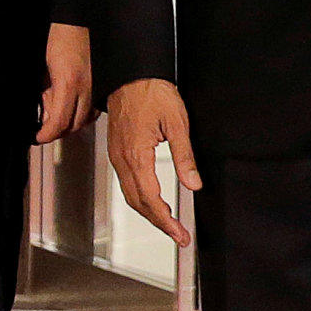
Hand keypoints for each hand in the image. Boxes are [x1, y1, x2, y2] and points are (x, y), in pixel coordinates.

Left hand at [36, 22, 95, 145]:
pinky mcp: (101, 83)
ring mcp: (96, 86)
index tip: (39, 137)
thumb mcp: (44, 68)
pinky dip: (82, 112)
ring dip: (71, 123)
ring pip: (86, 118)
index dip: (47, 134)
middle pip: (74, 124)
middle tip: (44, 129)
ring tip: (56, 117)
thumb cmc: (59, 37)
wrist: (77, 19)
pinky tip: (72, 106)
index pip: (60, 122)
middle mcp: (85, 87)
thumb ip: (46, 92)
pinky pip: (93, 107)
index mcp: (67, 83)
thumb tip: (44, 113)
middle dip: (57, 131)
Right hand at [104, 77, 199, 248]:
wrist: (132, 75)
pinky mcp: (117, 151)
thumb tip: (194, 184)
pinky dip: (140, 198)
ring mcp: (117, 156)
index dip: (167, 222)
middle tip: (179, 235)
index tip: (181, 234)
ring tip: (169, 223)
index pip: (151, 200)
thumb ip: (185, 157)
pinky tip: (153, 201)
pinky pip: (126, 183)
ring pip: (130, 195)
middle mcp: (122, 160)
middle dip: (159, 223)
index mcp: (137, 155)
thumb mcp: (178, 123)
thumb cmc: (153, 93)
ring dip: (149, 213)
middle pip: (138, 203)